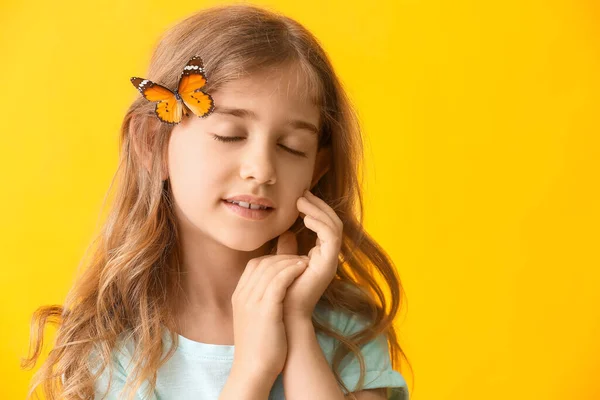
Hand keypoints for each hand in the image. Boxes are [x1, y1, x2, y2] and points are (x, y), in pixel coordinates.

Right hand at [231, 252, 308, 381]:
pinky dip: (291, 270)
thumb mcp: (254, 318)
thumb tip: (276, 290)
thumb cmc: (259, 347)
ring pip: (271, 268)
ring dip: (290, 261)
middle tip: (301, 259)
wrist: (253, 370)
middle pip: (263, 263)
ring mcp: (252, 301)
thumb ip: (261, 301)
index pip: (254, 264)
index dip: (273, 258)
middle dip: (284, 257)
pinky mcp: (265, 309)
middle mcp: (242, 295)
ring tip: (305, 262)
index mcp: (238, 296)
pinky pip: (279, 280)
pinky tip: (303, 269)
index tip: (289, 261)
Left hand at [277, 190, 342, 320]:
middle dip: (318, 205)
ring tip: (301, 201)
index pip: (324, 225)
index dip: (314, 209)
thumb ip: (286, 249)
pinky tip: (306, 217)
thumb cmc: (279, 292)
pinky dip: (320, 223)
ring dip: (318, 210)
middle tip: (302, 193)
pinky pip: (331, 236)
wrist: (281, 315)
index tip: (299, 197)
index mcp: (319, 255)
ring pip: (334, 226)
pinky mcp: (329, 264)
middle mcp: (328, 256)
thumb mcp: (283, 263)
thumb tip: (286, 232)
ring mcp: (330, 260)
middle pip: (332, 221)